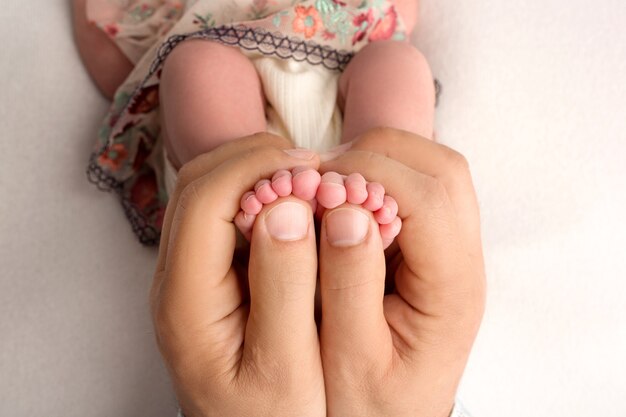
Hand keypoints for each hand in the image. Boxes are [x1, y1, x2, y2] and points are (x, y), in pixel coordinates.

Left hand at [150, 133, 324, 416]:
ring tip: (305, 180)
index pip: (205, 199)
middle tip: (311, 166)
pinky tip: (293, 205)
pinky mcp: (207, 277)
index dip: (256, 167)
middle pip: (197, 185)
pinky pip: (222, 214)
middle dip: (254, 159)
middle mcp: (176, 281)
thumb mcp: (287, 368)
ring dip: (255, 173)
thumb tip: (286, 208)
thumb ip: (285, 287)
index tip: (309, 166)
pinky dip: (257, 194)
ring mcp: (188, 276)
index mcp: (187, 301)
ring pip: (207, 193)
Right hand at [318, 128, 485, 416]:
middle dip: (376, 154)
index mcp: (452, 289)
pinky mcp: (433, 243)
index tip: (317, 183)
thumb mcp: (350, 359)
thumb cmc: (370, 399)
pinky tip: (344, 201)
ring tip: (329, 187)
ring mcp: (452, 247)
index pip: (430, 198)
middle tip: (321, 178)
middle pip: (442, 169)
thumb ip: (349, 285)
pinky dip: (378, 175)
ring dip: (378, 160)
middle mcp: (463, 260)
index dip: (370, 175)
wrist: (391, 414)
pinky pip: (416, 184)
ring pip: (432, 167)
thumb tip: (345, 209)